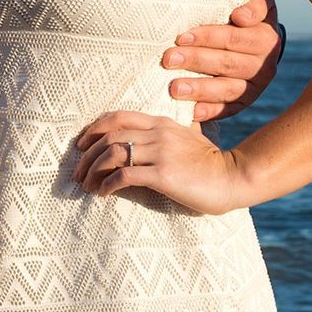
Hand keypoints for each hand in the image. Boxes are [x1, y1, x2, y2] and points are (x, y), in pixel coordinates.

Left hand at [70, 112, 248, 214]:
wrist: (233, 178)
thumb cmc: (210, 164)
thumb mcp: (189, 138)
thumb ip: (170, 134)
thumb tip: (156, 136)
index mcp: (161, 123)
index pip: (118, 117)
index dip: (93, 129)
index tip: (81, 145)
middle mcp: (158, 134)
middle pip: (109, 136)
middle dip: (87, 155)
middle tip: (78, 173)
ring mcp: (161, 153)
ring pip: (113, 154)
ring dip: (93, 171)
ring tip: (86, 185)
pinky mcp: (163, 175)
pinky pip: (125, 176)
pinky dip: (107, 185)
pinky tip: (103, 193)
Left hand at [164, 0, 283, 118]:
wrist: (257, 41)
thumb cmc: (243, 14)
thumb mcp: (254, 2)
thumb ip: (252, 2)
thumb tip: (241, 16)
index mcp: (266, 36)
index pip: (235, 37)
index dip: (209, 36)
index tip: (183, 36)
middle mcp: (265, 63)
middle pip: (228, 62)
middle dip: (195, 60)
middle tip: (168, 58)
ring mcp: (256, 85)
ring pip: (228, 88)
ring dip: (200, 88)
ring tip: (175, 88)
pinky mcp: (246, 102)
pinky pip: (228, 109)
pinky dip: (210, 111)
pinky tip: (191, 111)